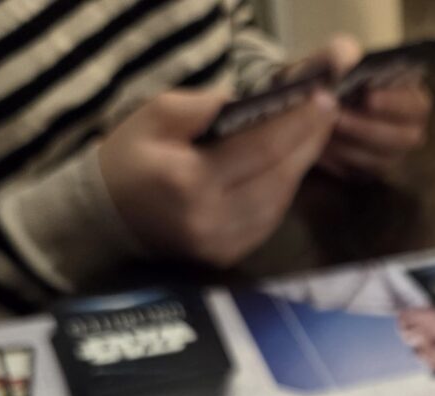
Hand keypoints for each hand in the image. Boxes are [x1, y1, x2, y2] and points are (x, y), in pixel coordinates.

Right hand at [98, 86, 337, 267]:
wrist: (106, 215)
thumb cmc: (130, 157)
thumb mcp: (155, 115)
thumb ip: (205, 107)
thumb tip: (252, 104)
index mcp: (191, 181)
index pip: (260, 149)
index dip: (297, 124)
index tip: (323, 100)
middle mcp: (212, 219)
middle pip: (278, 178)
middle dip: (308, 143)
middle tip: (328, 113)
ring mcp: (222, 244)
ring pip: (279, 202)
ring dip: (300, 167)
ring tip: (313, 136)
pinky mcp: (228, 256)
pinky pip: (269, 220)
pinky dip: (283, 191)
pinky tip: (289, 167)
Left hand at [314, 36, 432, 179]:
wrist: (305, 105)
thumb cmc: (327, 77)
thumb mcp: (329, 58)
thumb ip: (339, 53)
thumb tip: (347, 62)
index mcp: (407, 93)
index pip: (419, 104)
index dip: (397, 104)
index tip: (368, 98)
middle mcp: (407, 125)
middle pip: (409, 138)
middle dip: (370, 129)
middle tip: (338, 118)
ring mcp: (392, 152)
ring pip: (386, 160)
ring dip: (353, 147)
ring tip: (325, 132)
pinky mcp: (372, 171)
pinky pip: (365, 174)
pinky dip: (343, 162)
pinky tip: (324, 148)